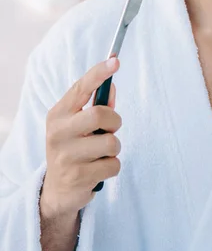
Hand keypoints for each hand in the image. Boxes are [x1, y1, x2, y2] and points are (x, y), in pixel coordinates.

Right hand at [40, 58, 121, 218]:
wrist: (58, 190)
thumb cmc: (74, 148)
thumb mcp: (78, 124)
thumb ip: (95, 105)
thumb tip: (112, 85)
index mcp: (58, 114)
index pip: (80, 87)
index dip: (99, 73)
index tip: (115, 61)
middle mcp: (58, 132)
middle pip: (99, 114)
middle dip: (114, 121)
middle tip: (110, 129)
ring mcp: (66, 156)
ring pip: (111, 142)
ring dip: (114, 148)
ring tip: (101, 154)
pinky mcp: (78, 177)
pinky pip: (113, 165)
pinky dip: (112, 167)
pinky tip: (98, 170)